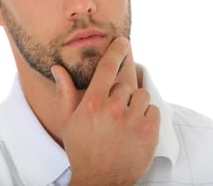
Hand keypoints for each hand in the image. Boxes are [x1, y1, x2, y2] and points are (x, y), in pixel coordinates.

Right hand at [51, 37, 159, 184]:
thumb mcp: (68, 122)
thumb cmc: (82, 149)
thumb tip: (58, 68)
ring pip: (141, 96)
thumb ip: (65, 92)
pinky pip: (153, 110)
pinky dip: (147, 117)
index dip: (116, 50)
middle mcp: (114, 108)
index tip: (123, 41)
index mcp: (93, 103)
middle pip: (125, 86)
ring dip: (135, 106)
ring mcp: (133, 120)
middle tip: (112, 116)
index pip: (107, 67)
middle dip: (120, 97)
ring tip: (125, 123)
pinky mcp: (150, 131)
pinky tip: (136, 130)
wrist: (101, 181)